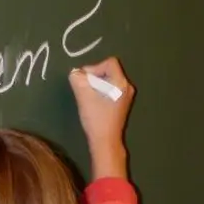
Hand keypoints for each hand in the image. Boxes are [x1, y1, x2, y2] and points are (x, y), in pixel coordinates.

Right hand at [69, 57, 133, 180]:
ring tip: (88, 96)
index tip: (86, 80)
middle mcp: (127, 87)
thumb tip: (76, 72)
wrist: (105, 141)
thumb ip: (77, 79)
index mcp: (121, 83)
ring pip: (109, 80)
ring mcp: (126, 96)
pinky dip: (101, 91)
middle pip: (109, 71)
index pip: (109, 62)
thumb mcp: (83, 95)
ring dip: (96, 85)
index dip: (94, 67)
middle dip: (94, 77)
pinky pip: (110, 89)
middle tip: (85, 88)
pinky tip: (94, 103)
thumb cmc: (96, 118)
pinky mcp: (122, 103)